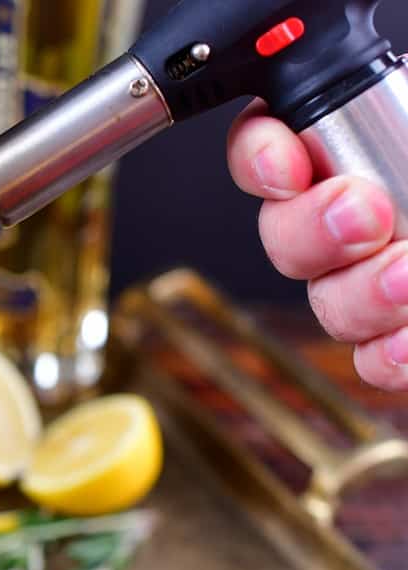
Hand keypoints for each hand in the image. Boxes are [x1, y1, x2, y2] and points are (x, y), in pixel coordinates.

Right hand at [227, 100, 407, 390]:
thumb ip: (378, 126)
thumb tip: (302, 145)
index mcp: (356, 152)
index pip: (271, 146)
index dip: (260, 156)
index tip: (284, 167)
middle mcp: (355, 215)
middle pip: (283, 232)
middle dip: (309, 230)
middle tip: (361, 217)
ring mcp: (372, 282)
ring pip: (322, 297)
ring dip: (357, 296)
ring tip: (404, 279)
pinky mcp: (397, 341)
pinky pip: (367, 359)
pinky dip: (383, 356)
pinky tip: (405, 343)